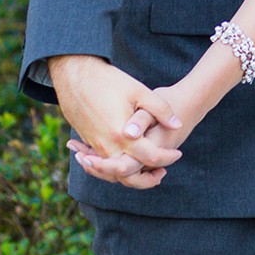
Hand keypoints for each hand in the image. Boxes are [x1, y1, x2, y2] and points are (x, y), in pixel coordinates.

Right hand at [49, 54, 184, 186]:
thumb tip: (178, 125)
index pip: (150, 158)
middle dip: (147, 180)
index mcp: (122, 135)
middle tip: (163, 172)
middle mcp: (106, 146)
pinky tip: (128, 161)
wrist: (75, 75)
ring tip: (147, 170)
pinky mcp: (87, 141)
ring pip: (112, 173)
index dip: (168, 158)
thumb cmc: (110, 81)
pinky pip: (102, 163)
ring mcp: (95, 146)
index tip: (178, 153)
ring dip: (130, 176)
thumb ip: (161, 110)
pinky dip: (115, 169)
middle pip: (128, 176)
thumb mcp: (140, 91)